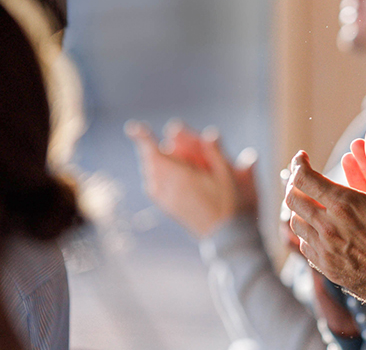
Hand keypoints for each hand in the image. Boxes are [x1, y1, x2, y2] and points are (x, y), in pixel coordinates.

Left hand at [128, 120, 258, 238]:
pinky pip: (154, 190)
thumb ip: (216, 153)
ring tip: (155, 154)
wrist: (228, 237)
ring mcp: (169, 202)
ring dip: (151, 163)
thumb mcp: (228, 175)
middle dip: (149, 149)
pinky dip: (153, 178)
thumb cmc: (231, 205)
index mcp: (182, 177)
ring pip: (151, 177)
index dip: (144, 139)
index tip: (134, 128)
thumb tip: (210, 133)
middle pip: (151, 164)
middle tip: (146, 138)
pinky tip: (158, 177)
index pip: (155, 153)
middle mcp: (170, 189)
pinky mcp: (171, 211)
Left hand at [285, 125, 365, 347]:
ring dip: (300, 208)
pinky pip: (305, 246)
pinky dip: (307, 232)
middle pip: (292, 199)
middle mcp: (328, 228)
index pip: (303, 177)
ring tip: (312, 201)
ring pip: (295, 223)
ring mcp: (325, 251)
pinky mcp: (328, 269)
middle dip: (295, 183)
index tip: (302, 157)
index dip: (298, 163)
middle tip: (304, 177)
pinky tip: (321, 228)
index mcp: (344, 204)